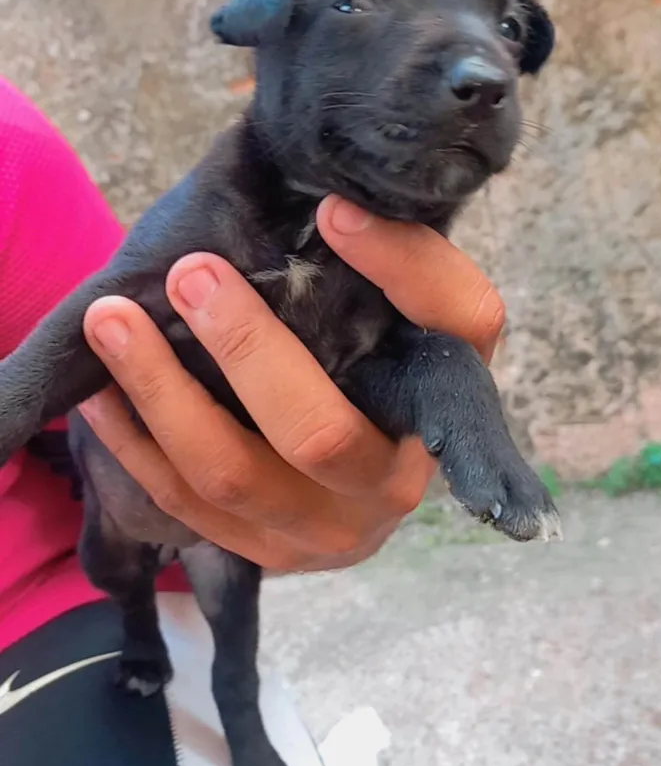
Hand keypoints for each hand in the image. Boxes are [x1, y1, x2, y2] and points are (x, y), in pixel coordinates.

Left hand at [79, 195, 504, 572]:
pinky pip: (184, 505)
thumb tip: (330, 210)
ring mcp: (327, 532)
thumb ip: (386, 266)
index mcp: (447, 403)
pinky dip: (132, 443)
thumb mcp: (399, 316)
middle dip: (243, 349)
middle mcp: (395, 482)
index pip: (459, 329)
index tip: (334, 212)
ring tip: (112, 320)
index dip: (402, 269)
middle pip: (318, 434)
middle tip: (189, 275)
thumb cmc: (371, 369)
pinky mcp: (267, 555)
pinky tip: (97, 389)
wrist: (356, 484)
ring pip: (231, 475)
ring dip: (161, 394)